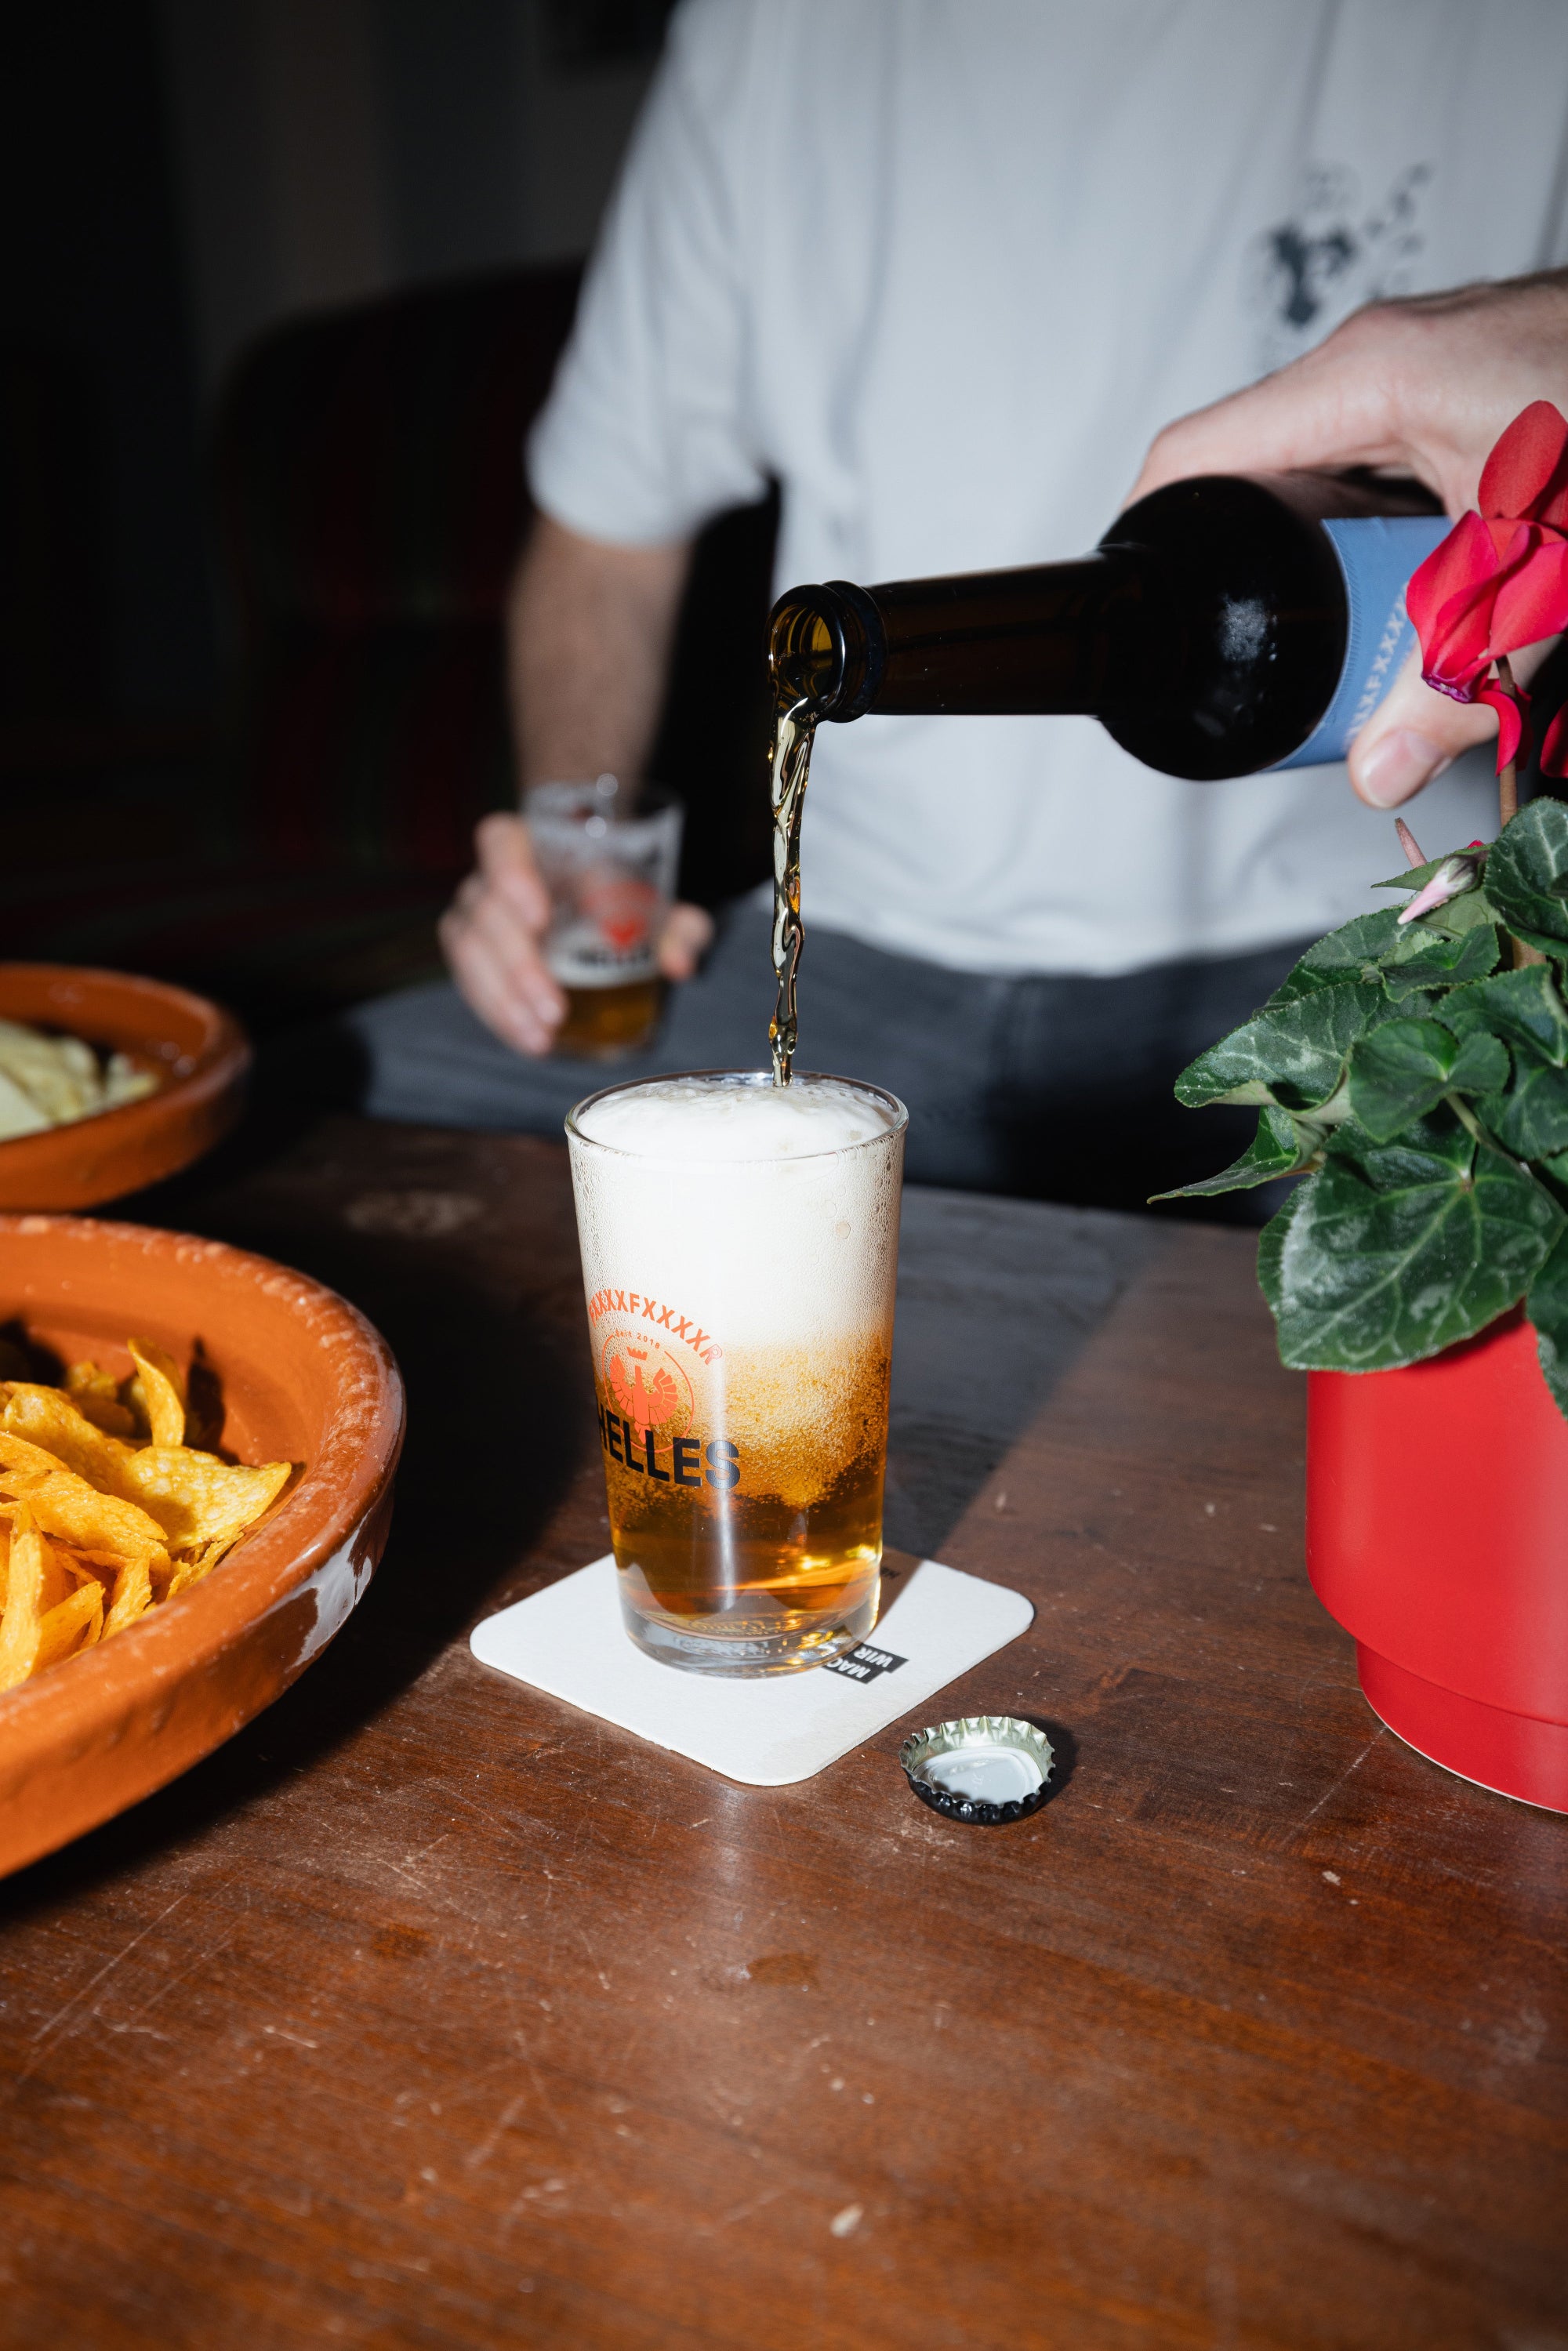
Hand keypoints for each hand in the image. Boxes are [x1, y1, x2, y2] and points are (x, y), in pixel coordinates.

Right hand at [439, 811, 713, 1055]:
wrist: (590, 907)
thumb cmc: (621, 896)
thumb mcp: (660, 907)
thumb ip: (679, 926)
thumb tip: (679, 963)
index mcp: (533, 845)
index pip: (499, 840)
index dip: (510, 874)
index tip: (540, 917)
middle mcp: (493, 877)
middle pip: (485, 911)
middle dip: (517, 965)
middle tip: (554, 1008)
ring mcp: (476, 918)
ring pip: (468, 952)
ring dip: (503, 999)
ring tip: (541, 1034)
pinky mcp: (475, 958)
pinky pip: (471, 984)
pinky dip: (499, 1015)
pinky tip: (529, 1038)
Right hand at [1127, 272, 1567, 806]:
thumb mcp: (1541, 569)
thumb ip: (1453, 680)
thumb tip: (1375, 769)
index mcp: (1369, 378)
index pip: (1196, 456)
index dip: (1151, 536)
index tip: (1142, 606)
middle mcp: (1386, 359)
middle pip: (1266, 481)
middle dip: (1279, 580)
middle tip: (1300, 655)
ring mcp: (1431, 365)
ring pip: (1338, 480)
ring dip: (1351, 563)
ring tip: (1394, 622)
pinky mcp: (1473, 384)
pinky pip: (1396, 467)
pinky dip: (1407, 534)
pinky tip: (1450, 575)